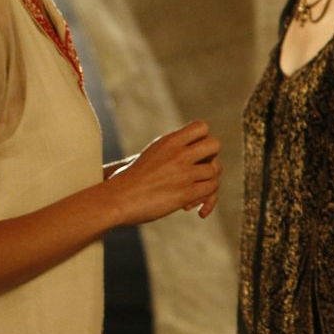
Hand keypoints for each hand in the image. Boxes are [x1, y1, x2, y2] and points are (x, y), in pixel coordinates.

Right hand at [105, 121, 221, 224]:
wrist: (117, 199)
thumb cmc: (130, 179)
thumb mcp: (153, 153)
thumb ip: (173, 149)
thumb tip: (195, 151)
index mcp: (169, 141)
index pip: (201, 126)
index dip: (204, 139)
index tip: (196, 152)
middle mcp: (178, 154)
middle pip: (215, 144)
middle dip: (212, 157)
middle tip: (201, 170)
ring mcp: (183, 173)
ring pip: (215, 170)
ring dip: (209, 181)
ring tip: (194, 192)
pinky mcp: (185, 193)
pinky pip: (210, 190)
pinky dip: (206, 200)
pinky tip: (190, 207)